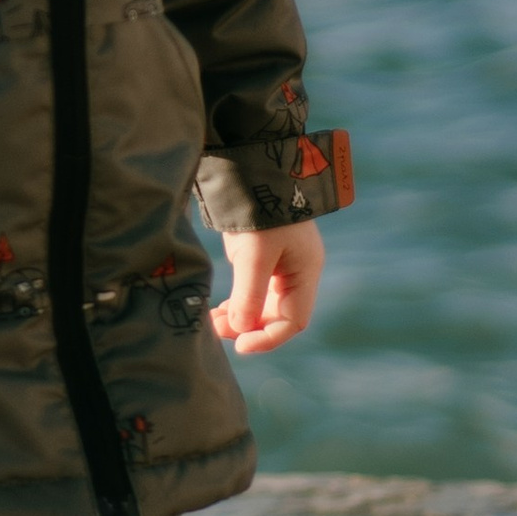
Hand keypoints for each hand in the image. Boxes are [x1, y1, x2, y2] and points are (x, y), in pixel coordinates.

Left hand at [212, 221, 324, 355]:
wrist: (251, 170)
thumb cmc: (260, 210)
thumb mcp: (254, 254)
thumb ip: (249, 294)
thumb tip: (240, 330)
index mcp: (305, 272)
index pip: (293, 320)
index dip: (268, 338)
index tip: (240, 345)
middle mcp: (296, 272)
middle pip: (276, 316)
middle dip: (248, 328)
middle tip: (216, 331)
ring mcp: (279, 266)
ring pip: (262, 307)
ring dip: (239, 318)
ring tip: (211, 322)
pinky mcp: (261, 259)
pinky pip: (252, 293)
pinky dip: (235, 304)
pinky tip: (217, 311)